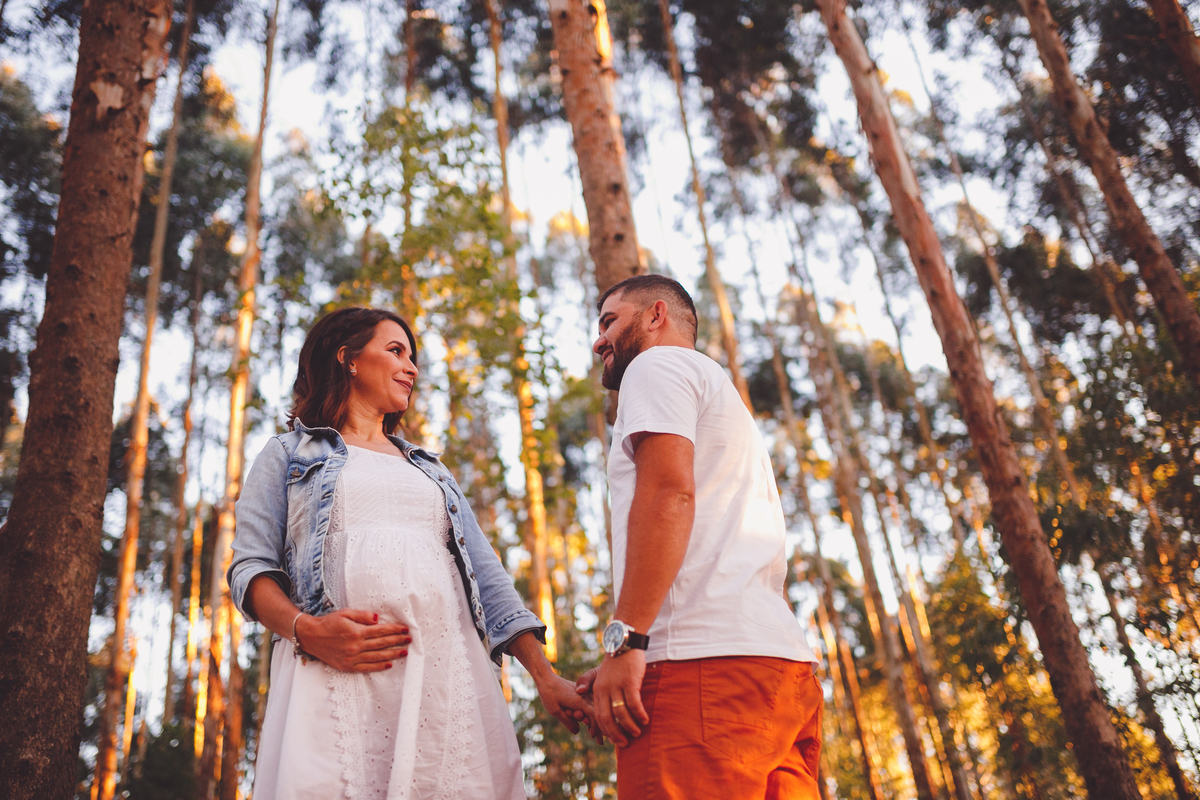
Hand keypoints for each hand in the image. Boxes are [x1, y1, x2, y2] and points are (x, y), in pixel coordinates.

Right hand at [294, 609, 409, 672]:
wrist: (311, 637)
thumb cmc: (329, 623)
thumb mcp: (346, 613)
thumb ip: (363, 616)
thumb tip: (379, 619)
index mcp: (356, 632)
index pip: (381, 631)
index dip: (395, 630)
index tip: (405, 629)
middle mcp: (355, 646)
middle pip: (381, 644)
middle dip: (397, 641)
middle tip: (409, 640)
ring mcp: (352, 658)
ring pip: (377, 657)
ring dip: (392, 654)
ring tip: (404, 652)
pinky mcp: (347, 666)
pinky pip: (366, 668)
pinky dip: (378, 666)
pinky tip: (389, 664)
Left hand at [535, 671, 602, 740]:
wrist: (546, 677)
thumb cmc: (548, 693)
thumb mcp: (555, 711)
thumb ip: (567, 722)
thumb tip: (577, 732)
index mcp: (579, 701)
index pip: (594, 716)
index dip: (596, 728)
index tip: (594, 737)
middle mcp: (584, 696)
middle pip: (597, 714)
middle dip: (599, 728)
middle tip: (600, 742)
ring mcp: (583, 693)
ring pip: (595, 709)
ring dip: (596, 722)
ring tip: (595, 735)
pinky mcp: (580, 693)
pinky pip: (590, 704)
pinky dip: (591, 714)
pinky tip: (588, 723)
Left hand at [590, 651, 648, 746]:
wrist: (623, 643)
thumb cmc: (614, 661)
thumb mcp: (598, 672)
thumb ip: (588, 681)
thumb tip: (578, 692)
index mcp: (597, 690)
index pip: (598, 716)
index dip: (606, 730)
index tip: (613, 740)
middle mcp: (605, 689)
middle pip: (607, 718)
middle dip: (616, 734)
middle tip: (624, 744)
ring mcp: (617, 686)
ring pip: (621, 713)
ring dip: (629, 726)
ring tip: (637, 733)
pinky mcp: (629, 681)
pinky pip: (634, 703)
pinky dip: (639, 714)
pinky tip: (644, 720)